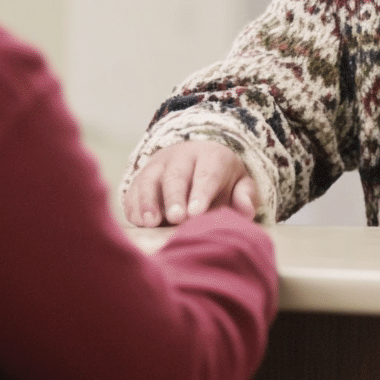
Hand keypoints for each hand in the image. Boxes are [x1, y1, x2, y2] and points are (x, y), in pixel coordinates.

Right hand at [123, 140, 258, 226]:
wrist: (197, 161)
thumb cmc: (222, 181)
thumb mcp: (241, 183)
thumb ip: (247, 195)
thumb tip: (246, 209)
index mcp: (211, 156)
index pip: (207, 172)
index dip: (201, 192)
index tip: (197, 212)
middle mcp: (182, 156)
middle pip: (176, 175)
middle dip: (175, 197)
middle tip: (176, 218)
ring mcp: (158, 165)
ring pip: (149, 179)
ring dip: (148, 201)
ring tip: (151, 223)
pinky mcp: (141, 177)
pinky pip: (132, 189)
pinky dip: (133, 206)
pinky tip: (138, 223)